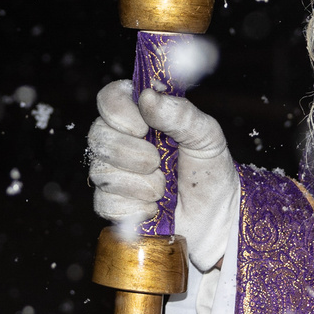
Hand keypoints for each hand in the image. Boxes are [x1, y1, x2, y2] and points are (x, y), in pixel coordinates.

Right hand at [84, 81, 238, 269]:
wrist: (216, 217)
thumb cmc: (211, 171)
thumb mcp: (206, 136)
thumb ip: (179, 113)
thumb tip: (147, 96)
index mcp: (142, 116)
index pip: (109, 99)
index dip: (118, 111)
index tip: (143, 127)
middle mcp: (121, 141)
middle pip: (97, 136)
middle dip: (130, 153)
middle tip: (159, 162)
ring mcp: (114, 174)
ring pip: (100, 172)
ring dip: (138, 184)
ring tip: (164, 189)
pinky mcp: (113, 205)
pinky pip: (105, 203)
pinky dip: (134, 208)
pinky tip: (153, 208)